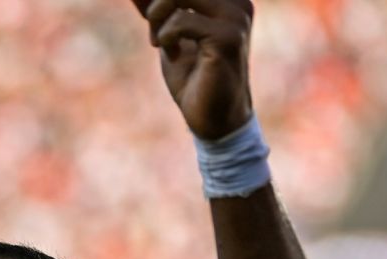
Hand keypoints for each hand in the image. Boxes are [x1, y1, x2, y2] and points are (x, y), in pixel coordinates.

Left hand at [133, 0, 254, 139]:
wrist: (213, 119)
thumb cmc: (193, 76)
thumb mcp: (168, 33)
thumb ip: (155, 8)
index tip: (149, 13)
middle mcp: (238, 3)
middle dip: (157, 3)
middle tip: (152, 25)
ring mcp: (235, 18)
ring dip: (158, 16)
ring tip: (159, 40)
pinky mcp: (228, 38)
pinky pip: (180, 21)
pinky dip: (166, 36)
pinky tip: (171, 52)